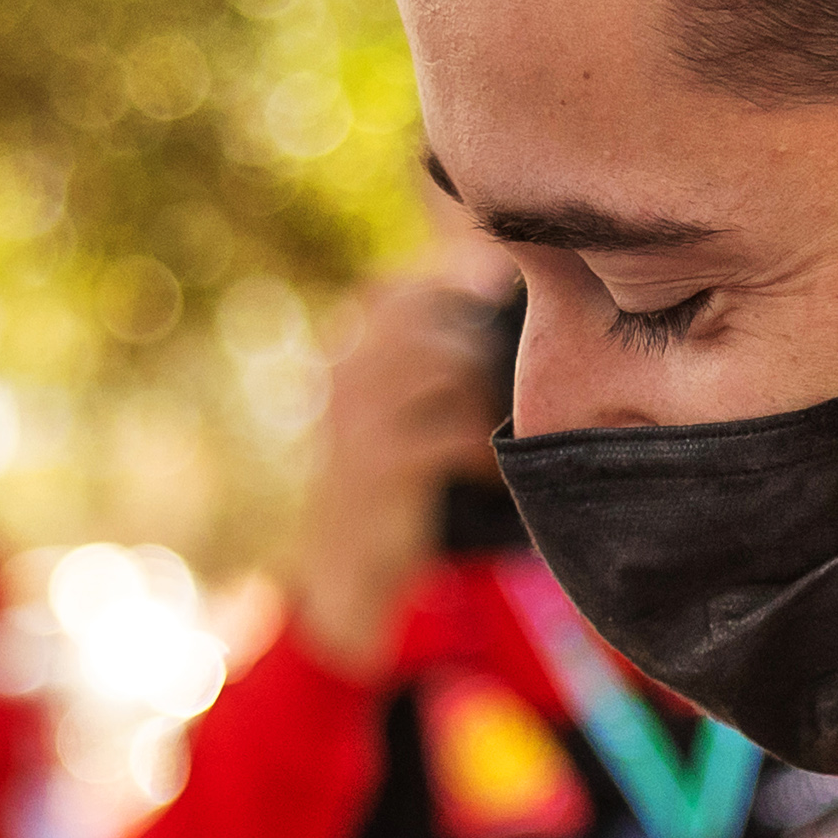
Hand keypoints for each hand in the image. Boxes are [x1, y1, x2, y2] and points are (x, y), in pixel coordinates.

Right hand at [286, 261, 516, 674]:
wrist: (345, 564)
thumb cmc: (383, 476)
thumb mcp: (388, 404)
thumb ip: (421, 347)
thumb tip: (485, 274)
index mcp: (345, 354)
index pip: (400, 290)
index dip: (450, 290)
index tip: (490, 313)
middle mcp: (346, 376)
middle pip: (430, 322)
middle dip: (477, 347)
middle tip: (492, 392)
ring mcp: (359, 419)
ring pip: (445, 366)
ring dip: (481, 396)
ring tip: (487, 430)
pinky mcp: (384, 464)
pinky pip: (455, 432)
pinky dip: (482, 453)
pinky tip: (486, 479)